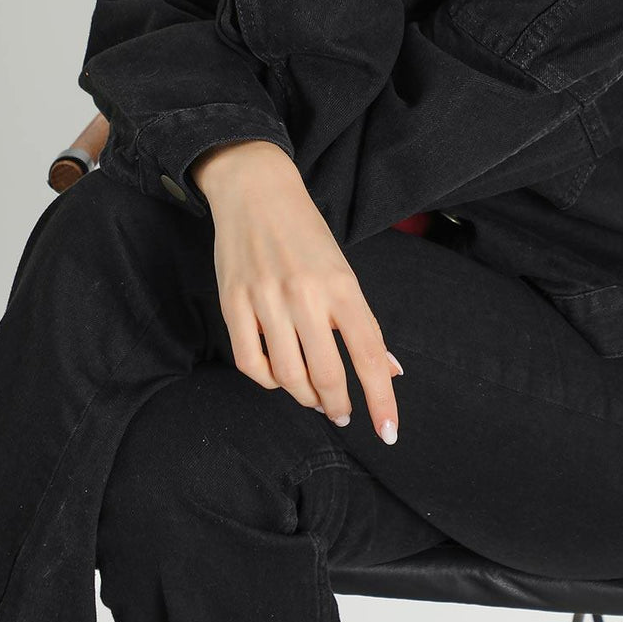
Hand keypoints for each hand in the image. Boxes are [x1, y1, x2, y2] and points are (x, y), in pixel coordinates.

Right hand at [190, 141, 402, 443]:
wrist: (256, 188)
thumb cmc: (306, 232)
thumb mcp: (343, 269)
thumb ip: (362, 322)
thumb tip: (389, 370)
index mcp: (342, 283)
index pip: (368, 353)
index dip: (381, 398)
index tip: (389, 432)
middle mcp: (306, 293)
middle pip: (326, 374)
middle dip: (338, 405)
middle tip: (342, 413)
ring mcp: (266, 298)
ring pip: (287, 375)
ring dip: (305, 397)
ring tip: (313, 397)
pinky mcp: (233, 302)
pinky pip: (250, 363)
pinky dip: (268, 381)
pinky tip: (279, 377)